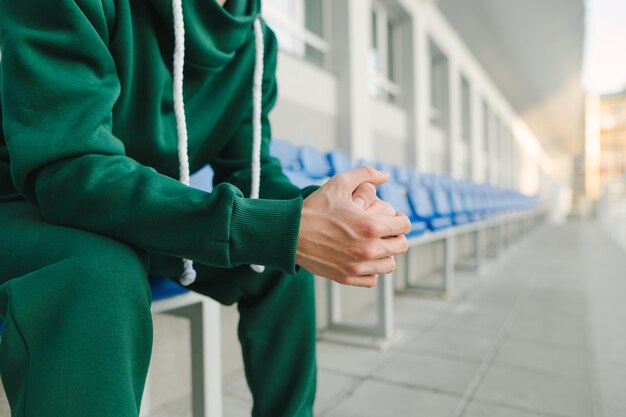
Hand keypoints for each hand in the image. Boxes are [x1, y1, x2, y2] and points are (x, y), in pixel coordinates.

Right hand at [296, 166, 410, 287]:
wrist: (289, 233)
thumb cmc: (315, 208)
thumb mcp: (339, 183)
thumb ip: (366, 174)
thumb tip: (385, 175)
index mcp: (371, 226)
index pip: (404, 226)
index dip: (400, 219)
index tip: (392, 217)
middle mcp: (368, 249)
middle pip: (401, 246)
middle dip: (395, 236)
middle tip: (384, 230)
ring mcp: (357, 266)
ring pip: (389, 265)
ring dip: (386, 254)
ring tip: (375, 245)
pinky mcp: (346, 277)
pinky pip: (372, 279)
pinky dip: (371, 270)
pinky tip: (363, 259)